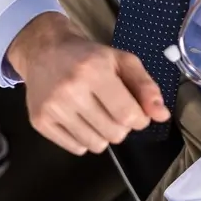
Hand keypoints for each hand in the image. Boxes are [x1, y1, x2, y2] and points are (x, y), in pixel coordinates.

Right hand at [8, 13, 170, 154]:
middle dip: (121, 127)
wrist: (43, 52)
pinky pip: (75, 148)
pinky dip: (83, 139)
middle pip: (113, 133)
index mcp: (94, 71)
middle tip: (113, 112)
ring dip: (103, 135)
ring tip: (96, 116)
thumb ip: (146, 87)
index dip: (140, 120)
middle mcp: (70, 90)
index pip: (128, 115)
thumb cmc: (87, 57)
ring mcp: (52, 108)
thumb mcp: (122, 61)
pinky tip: (80, 121)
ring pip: (95, 145)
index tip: (136, 114)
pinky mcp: (40, 121)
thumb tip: (161, 116)